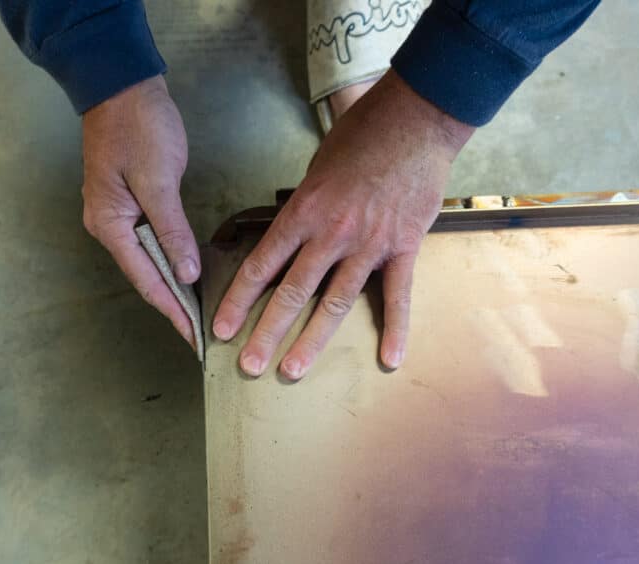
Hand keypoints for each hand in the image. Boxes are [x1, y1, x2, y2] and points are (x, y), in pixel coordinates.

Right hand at [82, 76, 198, 347]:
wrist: (121, 84)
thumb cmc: (137, 127)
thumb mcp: (157, 179)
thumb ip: (171, 229)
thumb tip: (186, 274)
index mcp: (110, 225)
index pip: (147, 280)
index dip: (173, 309)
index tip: (195, 337)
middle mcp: (110, 226)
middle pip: (146, 275)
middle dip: (175, 304)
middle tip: (203, 333)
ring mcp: (119, 215)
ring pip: (150, 261)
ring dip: (175, 285)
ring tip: (200, 311)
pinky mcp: (132, 202)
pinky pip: (153, 241)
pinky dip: (173, 259)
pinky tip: (190, 272)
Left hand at [211, 70, 473, 378]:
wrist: (415, 119)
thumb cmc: (363, 133)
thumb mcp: (317, 165)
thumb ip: (303, 206)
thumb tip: (291, 235)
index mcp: (303, 211)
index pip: (263, 265)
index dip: (239, 300)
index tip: (222, 328)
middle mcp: (331, 234)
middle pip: (292, 292)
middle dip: (266, 332)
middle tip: (248, 364)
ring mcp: (369, 245)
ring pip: (334, 303)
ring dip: (311, 341)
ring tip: (292, 370)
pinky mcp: (404, 248)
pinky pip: (398, 296)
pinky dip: (395, 329)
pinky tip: (389, 359)